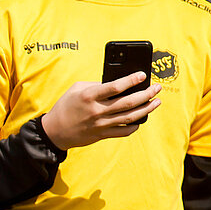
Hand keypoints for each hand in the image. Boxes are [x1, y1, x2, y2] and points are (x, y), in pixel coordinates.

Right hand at [41, 72, 159, 148]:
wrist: (54, 131)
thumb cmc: (65, 106)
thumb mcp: (76, 89)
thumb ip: (95, 85)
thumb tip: (116, 84)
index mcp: (89, 96)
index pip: (115, 87)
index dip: (131, 80)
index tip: (142, 75)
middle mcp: (96, 111)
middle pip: (128, 102)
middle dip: (146, 94)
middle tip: (156, 88)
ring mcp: (100, 124)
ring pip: (130, 117)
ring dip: (146, 109)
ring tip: (156, 102)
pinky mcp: (102, 135)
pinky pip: (124, 131)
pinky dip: (135, 125)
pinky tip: (141, 118)